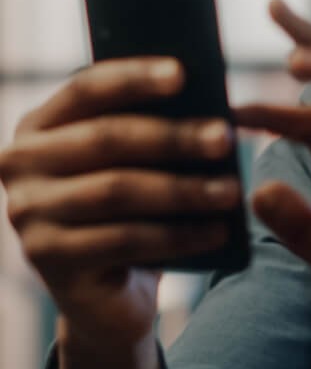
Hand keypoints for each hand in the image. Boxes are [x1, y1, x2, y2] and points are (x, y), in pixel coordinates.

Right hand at [0, 58, 238, 352]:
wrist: (108, 295)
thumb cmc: (133, 212)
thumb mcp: (138, 166)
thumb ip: (154, 132)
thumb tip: (212, 111)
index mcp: (39, 126)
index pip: (86, 89)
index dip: (134, 78)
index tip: (182, 73)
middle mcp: (19, 164)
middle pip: (106, 140)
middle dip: (174, 137)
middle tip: (226, 138)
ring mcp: (27, 214)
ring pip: (117, 191)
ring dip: (182, 190)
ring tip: (231, 190)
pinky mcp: (47, 259)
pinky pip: (123, 240)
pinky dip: (177, 235)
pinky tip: (217, 231)